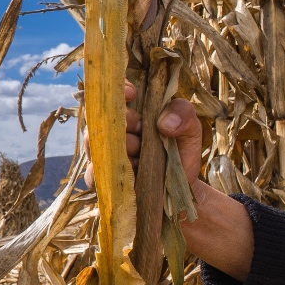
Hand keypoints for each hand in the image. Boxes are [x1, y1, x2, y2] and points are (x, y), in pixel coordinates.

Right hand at [83, 81, 253, 280]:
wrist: (180, 196)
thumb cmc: (181, 156)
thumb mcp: (191, 132)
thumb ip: (184, 115)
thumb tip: (165, 122)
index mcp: (134, 113)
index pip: (117, 94)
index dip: (119, 89)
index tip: (131, 93)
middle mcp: (115, 132)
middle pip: (101, 118)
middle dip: (121, 119)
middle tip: (139, 126)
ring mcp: (105, 156)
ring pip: (94, 144)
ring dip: (116, 145)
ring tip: (138, 151)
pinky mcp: (102, 181)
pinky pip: (94, 173)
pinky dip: (111, 172)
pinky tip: (132, 172)